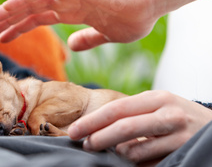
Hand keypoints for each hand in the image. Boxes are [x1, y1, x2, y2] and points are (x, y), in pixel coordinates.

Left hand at [0, 0, 159, 50]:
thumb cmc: (133, 17)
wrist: (150, 3)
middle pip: (30, 10)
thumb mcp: (105, 35)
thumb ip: (88, 38)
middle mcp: (65, 0)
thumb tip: (72, 46)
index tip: (4, 37)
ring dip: (10, 9)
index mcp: (72, 11)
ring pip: (31, 0)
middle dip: (9, 19)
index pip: (39, 19)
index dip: (20, 27)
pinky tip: (8, 6)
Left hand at [68, 91, 211, 163]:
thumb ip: (131, 113)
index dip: (91, 121)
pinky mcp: (185, 153)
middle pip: (124, 128)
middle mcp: (169, 114)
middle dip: (98, 138)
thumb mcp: (158, 107)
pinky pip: (150, 164)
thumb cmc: (178, 117)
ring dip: (118, 155)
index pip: (116, 109)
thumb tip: (95, 127)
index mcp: (157, 98)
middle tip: (84, 146)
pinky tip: (135, 162)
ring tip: (114, 153)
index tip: (73, 131)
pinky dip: (137, 164)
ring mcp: (179, 136)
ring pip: (136, 151)